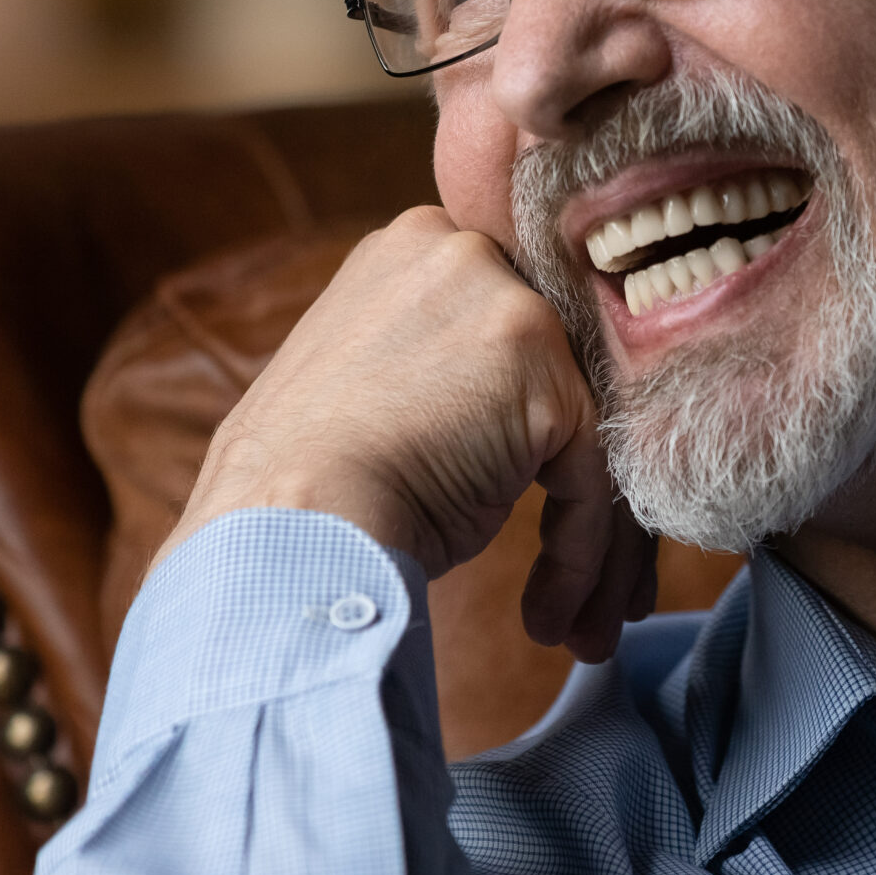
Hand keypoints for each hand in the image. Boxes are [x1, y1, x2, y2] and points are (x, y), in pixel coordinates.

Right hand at [154, 207, 654, 660]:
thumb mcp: (373, 389)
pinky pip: (592, 473)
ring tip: (581, 624)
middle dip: (580, 484)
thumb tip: (503, 418)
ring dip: (591, 540)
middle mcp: (468, 256)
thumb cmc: (304, 489)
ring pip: (587, 430)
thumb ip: (444, 370)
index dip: (531, 426)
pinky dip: (580, 552)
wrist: (283, 526)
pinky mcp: (544, 370)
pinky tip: (547, 615)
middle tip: (585, 579)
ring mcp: (510, 303)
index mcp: (416, 250)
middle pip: (564, 375)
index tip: (538, 502)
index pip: (513, 332)